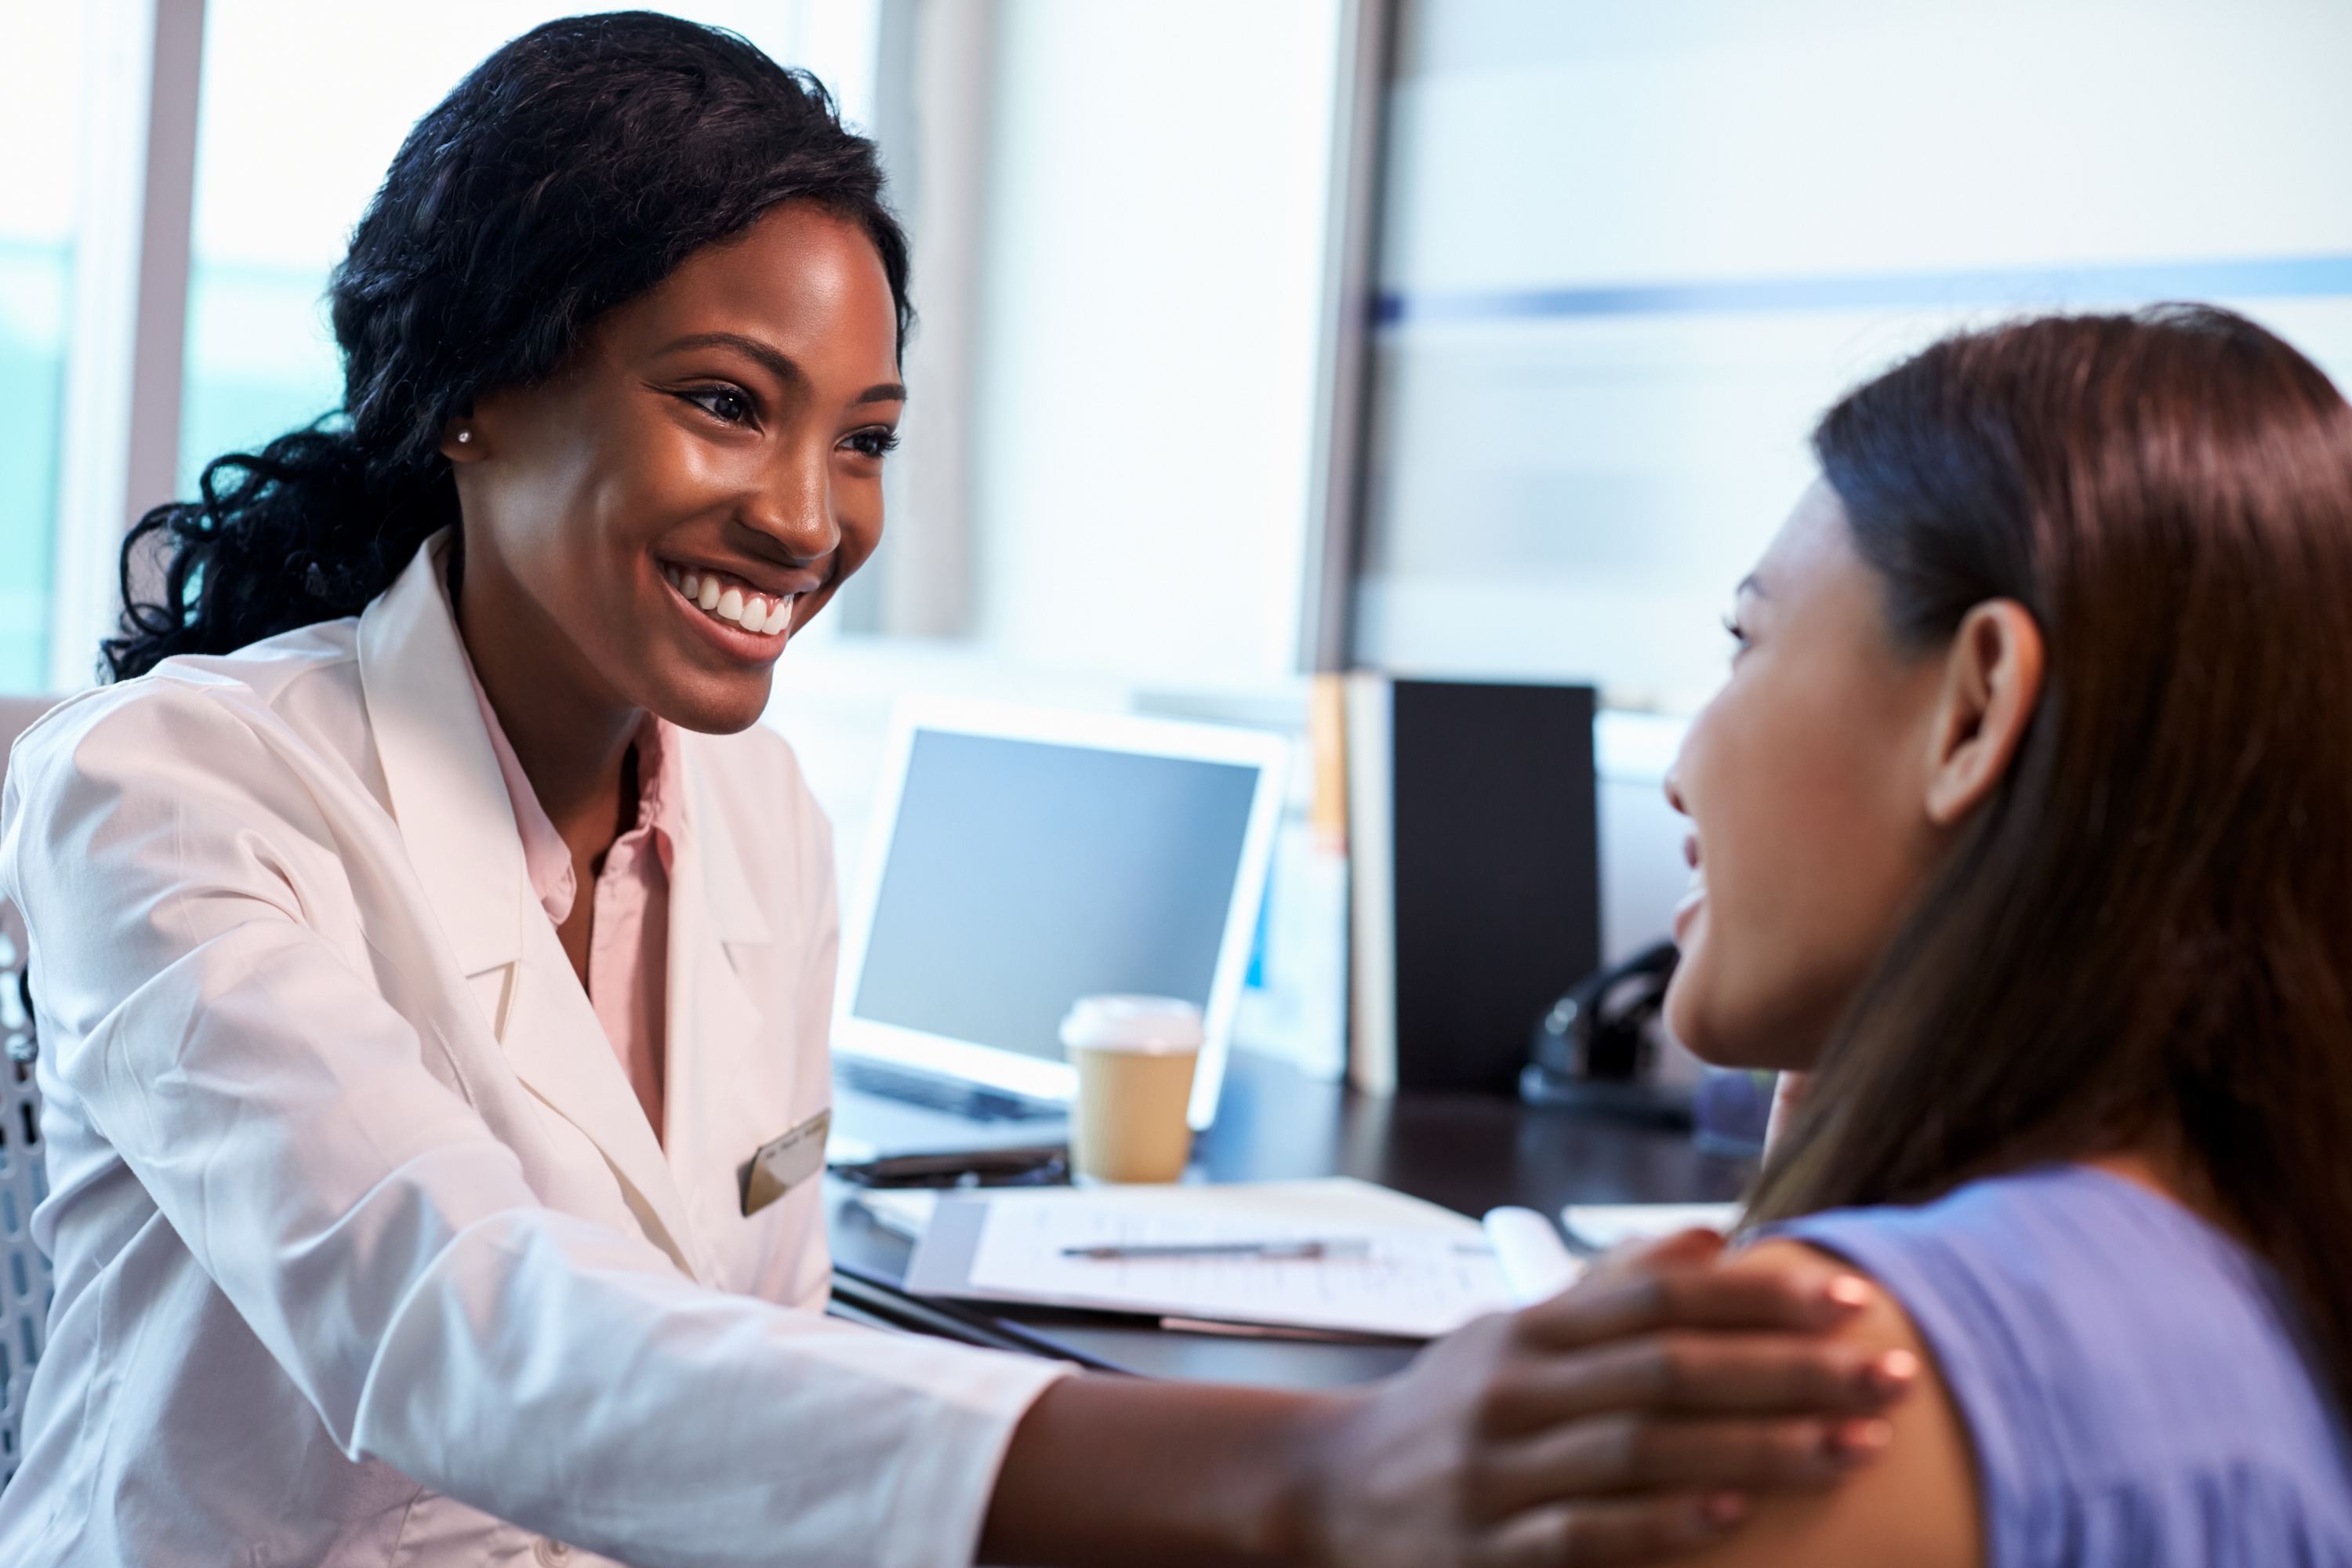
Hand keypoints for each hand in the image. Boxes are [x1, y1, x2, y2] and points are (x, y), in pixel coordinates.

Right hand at [1295, 1229, 1916, 1565]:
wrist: (1330, 1494)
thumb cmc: (1448, 1411)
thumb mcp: (1512, 1334)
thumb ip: (1609, 1290)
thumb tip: (1713, 1238)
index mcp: (1528, 1329)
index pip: (1655, 1294)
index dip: (1757, 1295)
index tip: (1849, 1298)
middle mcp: (1515, 1390)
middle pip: (1667, 1367)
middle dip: (1790, 1369)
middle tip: (1890, 1372)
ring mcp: (1502, 1472)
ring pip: (1643, 1450)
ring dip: (1759, 1445)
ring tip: (1853, 1447)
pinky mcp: (1496, 1551)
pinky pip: (1590, 1534)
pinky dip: (1667, 1523)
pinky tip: (1739, 1514)